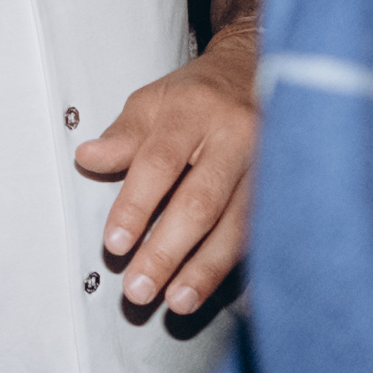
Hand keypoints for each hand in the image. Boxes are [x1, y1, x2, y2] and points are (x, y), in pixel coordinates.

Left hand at [76, 45, 263, 320]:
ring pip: (237, 224)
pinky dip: (237, 265)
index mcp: (194, 111)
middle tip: (140, 288)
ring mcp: (267, 163)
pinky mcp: (285, 186)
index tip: (115, 245)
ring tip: (177, 301)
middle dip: (168, 251)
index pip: (159, 162)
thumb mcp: (153, 101)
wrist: (259, 71)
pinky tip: (216, 289)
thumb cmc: (198, 95)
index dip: (135, 206)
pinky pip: (262, 232)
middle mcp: (236, 136)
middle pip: (200, 201)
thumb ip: (123, 136)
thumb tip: (87, 159)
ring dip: (205, 269)